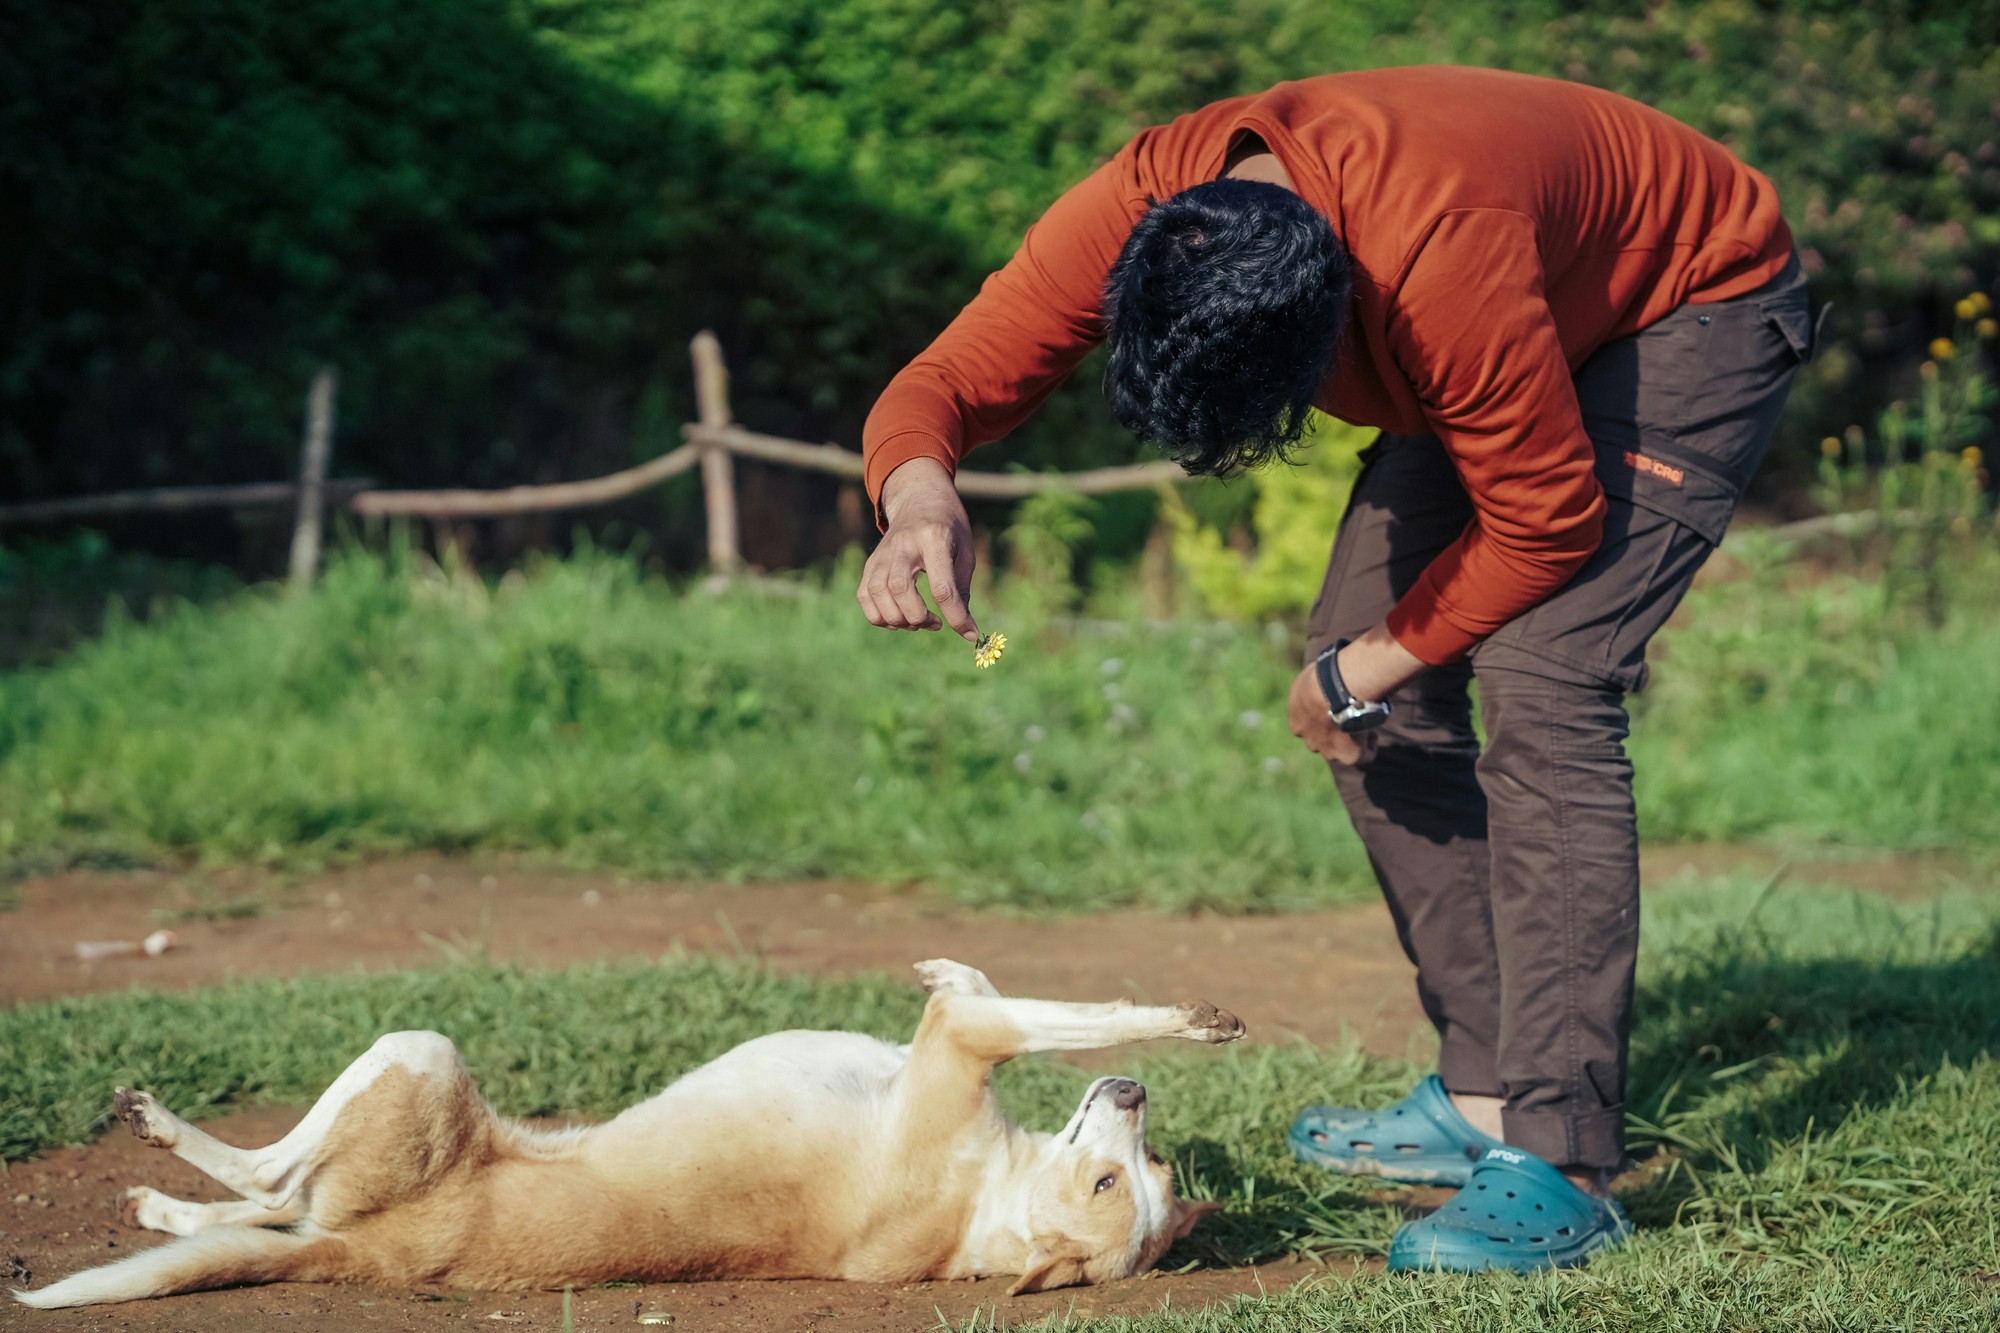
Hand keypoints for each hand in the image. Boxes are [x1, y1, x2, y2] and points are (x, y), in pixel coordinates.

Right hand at [858, 459, 978, 640]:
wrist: (918, 500)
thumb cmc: (949, 529)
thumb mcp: (966, 553)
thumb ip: (962, 591)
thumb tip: (964, 630)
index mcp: (935, 538)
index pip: (942, 587)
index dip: (956, 616)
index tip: (969, 633)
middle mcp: (903, 545)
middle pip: (901, 590)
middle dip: (919, 617)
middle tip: (935, 622)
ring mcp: (882, 554)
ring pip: (877, 595)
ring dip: (898, 619)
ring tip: (917, 620)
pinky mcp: (870, 564)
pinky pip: (864, 597)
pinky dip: (879, 616)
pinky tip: (899, 616)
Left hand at [1287, 663, 1376, 765]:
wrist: (1337, 689)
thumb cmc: (1323, 677)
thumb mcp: (1309, 677)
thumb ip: (1311, 687)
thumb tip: (1319, 683)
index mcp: (1297, 722)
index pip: (1308, 725)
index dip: (1322, 716)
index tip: (1334, 706)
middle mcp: (1310, 740)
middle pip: (1322, 741)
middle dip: (1333, 732)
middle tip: (1350, 715)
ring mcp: (1329, 751)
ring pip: (1341, 750)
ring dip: (1351, 739)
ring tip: (1364, 722)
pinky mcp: (1349, 756)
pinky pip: (1364, 755)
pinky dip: (1370, 745)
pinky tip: (1373, 732)